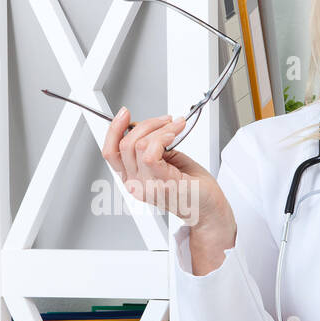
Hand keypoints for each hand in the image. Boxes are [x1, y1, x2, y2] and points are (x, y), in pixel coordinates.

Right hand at [100, 107, 228, 227]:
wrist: (209, 206)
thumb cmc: (192, 185)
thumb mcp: (165, 160)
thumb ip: (149, 146)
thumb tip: (143, 126)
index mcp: (132, 178)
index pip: (110, 152)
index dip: (114, 129)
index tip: (124, 113)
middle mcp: (135, 184)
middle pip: (124, 144)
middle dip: (147, 124)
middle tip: (166, 121)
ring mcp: (146, 185)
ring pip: (138, 144)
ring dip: (160, 128)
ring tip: (175, 127)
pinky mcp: (161, 183)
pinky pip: (150, 153)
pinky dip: (162, 137)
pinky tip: (173, 135)